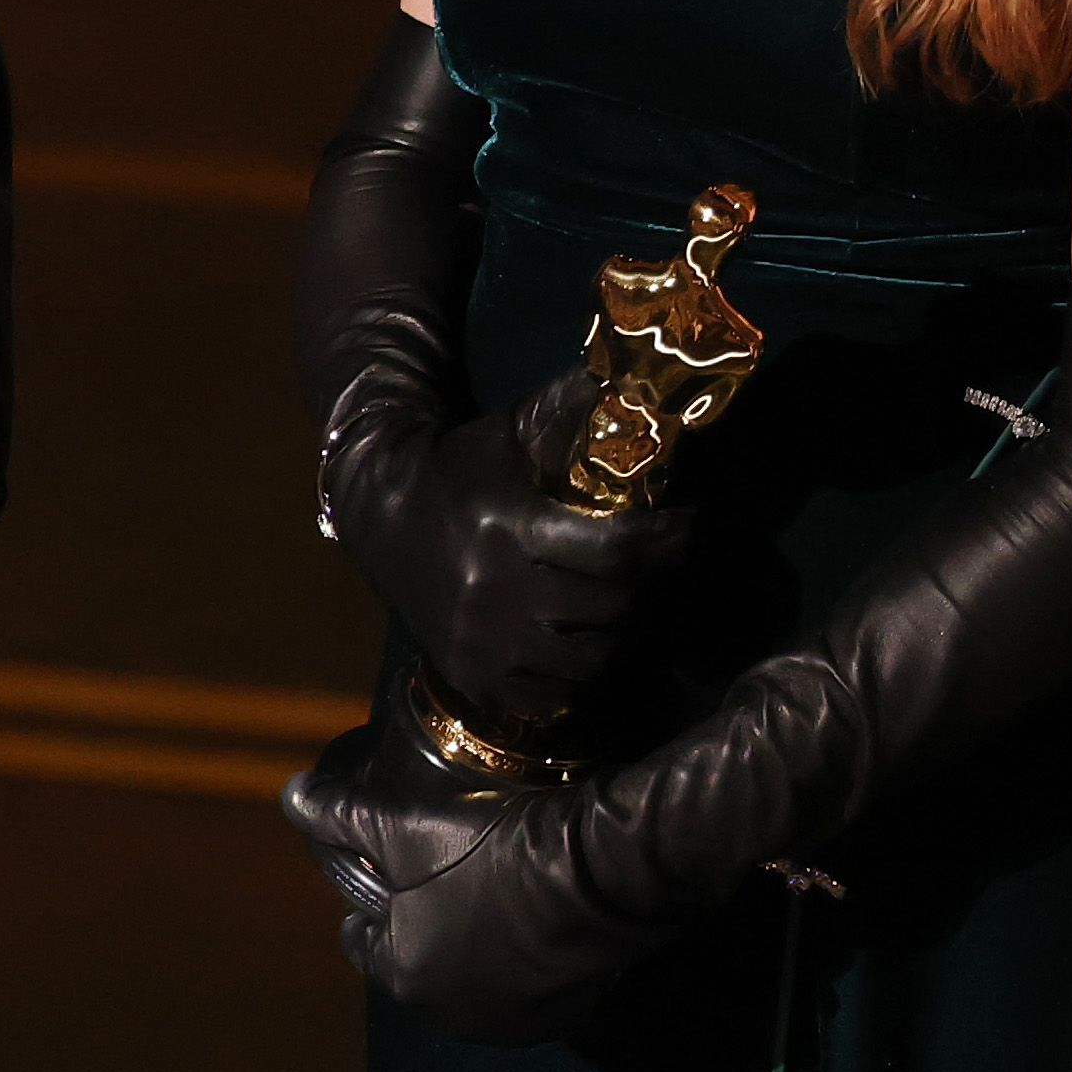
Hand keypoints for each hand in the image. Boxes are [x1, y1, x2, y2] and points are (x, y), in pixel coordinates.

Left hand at [297, 744, 649, 1049]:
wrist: (593, 877)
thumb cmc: (485, 854)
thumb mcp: (401, 826)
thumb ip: (341, 815)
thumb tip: (291, 794)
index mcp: (405, 978)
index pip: (363, 943)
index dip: (367, 906)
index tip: (378, 876)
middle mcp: (454, 1017)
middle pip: (420, 964)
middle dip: (420, 929)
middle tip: (434, 880)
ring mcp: (514, 1023)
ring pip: (474, 979)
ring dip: (472, 948)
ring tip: (482, 895)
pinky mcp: (566, 1014)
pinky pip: (528, 986)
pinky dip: (522, 962)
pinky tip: (529, 919)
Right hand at [322, 361, 699, 723]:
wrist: (378, 511)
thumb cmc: (459, 466)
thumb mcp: (511, 431)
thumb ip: (574, 407)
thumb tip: (644, 375)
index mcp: (508, 528)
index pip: (618, 549)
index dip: (671, 540)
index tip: (693, 523)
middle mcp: (494, 592)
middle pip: (616, 608)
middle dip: (655, 586)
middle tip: (666, 566)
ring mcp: (482, 643)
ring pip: (595, 661)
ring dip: (625, 635)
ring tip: (630, 606)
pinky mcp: (474, 677)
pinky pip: (556, 696)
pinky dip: (581, 676)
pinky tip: (584, 643)